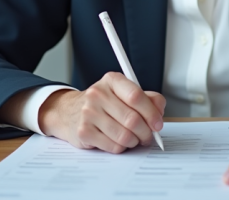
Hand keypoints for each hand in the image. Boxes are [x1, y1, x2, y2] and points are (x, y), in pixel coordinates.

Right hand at [39, 72, 165, 153]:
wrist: (69, 111)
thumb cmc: (103, 103)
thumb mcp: (123, 93)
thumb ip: (146, 98)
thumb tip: (159, 110)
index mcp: (112, 80)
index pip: (136, 96)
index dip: (151, 113)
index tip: (158, 123)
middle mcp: (97, 94)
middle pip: (132, 119)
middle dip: (146, 132)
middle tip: (149, 136)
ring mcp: (88, 113)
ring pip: (124, 135)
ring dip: (134, 141)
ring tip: (133, 139)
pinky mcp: (83, 131)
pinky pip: (113, 146)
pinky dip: (122, 147)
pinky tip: (119, 141)